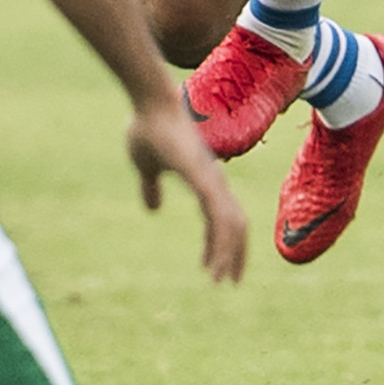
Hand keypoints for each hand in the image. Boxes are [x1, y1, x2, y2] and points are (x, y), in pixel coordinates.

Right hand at [126, 105, 246, 283]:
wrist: (149, 102)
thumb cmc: (148, 128)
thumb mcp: (147, 166)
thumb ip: (151, 187)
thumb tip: (153, 209)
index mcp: (205, 179)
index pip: (224, 216)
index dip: (220, 242)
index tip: (212, 267)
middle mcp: (215, 180)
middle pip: (236, 225)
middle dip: (233, 255)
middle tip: (227, 282)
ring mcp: (212, 179)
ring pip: (231, 225)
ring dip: (227, 255)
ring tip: (219, 280)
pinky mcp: (204, 178)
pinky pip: (219, 216)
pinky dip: (220, 242)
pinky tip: (214, 260)